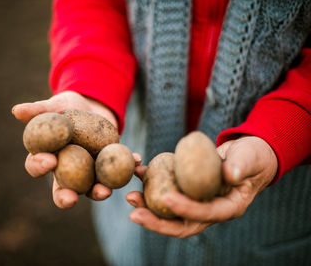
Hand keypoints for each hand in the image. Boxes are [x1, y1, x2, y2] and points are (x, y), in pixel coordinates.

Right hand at [12, 91, 123, 208]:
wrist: (91, 106)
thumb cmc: (66, 107)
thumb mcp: (55, 106)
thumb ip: (38, 110)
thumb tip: (16, 110)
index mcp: (47, 156)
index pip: (36, 165)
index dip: (39, 166)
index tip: (48, 160)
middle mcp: (66, 170)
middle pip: (62, 189)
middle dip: (65, 197)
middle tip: (71, 198)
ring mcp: (88, 171)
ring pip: (90, 187)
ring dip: (97, 191)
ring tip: (105, 191)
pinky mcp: (107, 166)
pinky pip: (117, 171)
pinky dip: (128, 166)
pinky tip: (136, 159)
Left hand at [126, 136, 277, 237]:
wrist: (245, 155)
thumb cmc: (251, 156)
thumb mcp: (249, 158)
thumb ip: (241, 166)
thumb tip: (230, 174)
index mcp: (228, 207)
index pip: (206, 214)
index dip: (186, 209)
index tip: (166, 198)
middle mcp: (210, 210)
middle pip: (182, 224)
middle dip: (157, 222)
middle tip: (134, 214)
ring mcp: (197, 203)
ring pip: (170, 214)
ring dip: (148, 208)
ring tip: (130, 197)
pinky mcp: (187, 192)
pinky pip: (168, 193)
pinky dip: (152, 186)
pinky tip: (139, 173)